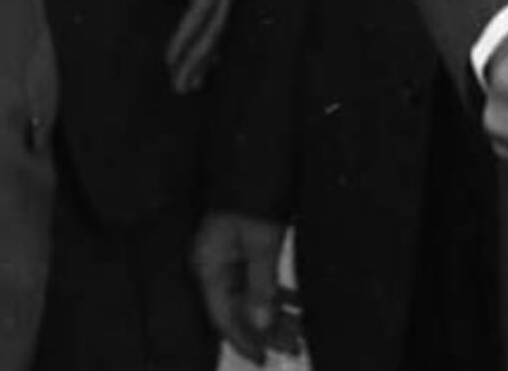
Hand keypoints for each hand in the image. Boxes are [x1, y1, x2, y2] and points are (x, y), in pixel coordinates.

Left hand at [159, 0, 245, 92]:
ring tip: (197, 79)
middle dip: (200, 56)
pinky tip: (211, 43)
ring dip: (209, 49)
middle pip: (217, 21)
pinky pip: (224, 3)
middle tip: (183, 87)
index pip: (202, 7)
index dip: (187, 38)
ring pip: (223, 16)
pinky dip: (215, 29)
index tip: (171, 63)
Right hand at [188, 210, 291, 359]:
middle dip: (265, 330)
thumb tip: (261, 325)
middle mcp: (214, 264)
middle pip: (237, 309)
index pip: (222, 315)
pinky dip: (276, 292)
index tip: (262, 359)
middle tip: (293, 346)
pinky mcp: (242, 247)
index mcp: (208, 265)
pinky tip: (295, 304)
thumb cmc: (252, 195)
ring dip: (274, 313)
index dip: (242, 340)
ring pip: (249, 295)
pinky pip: (257, 279)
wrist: (252, 156)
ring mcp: (227, 255)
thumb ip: (261, 285)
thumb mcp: (261, 243)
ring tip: (299, 331)